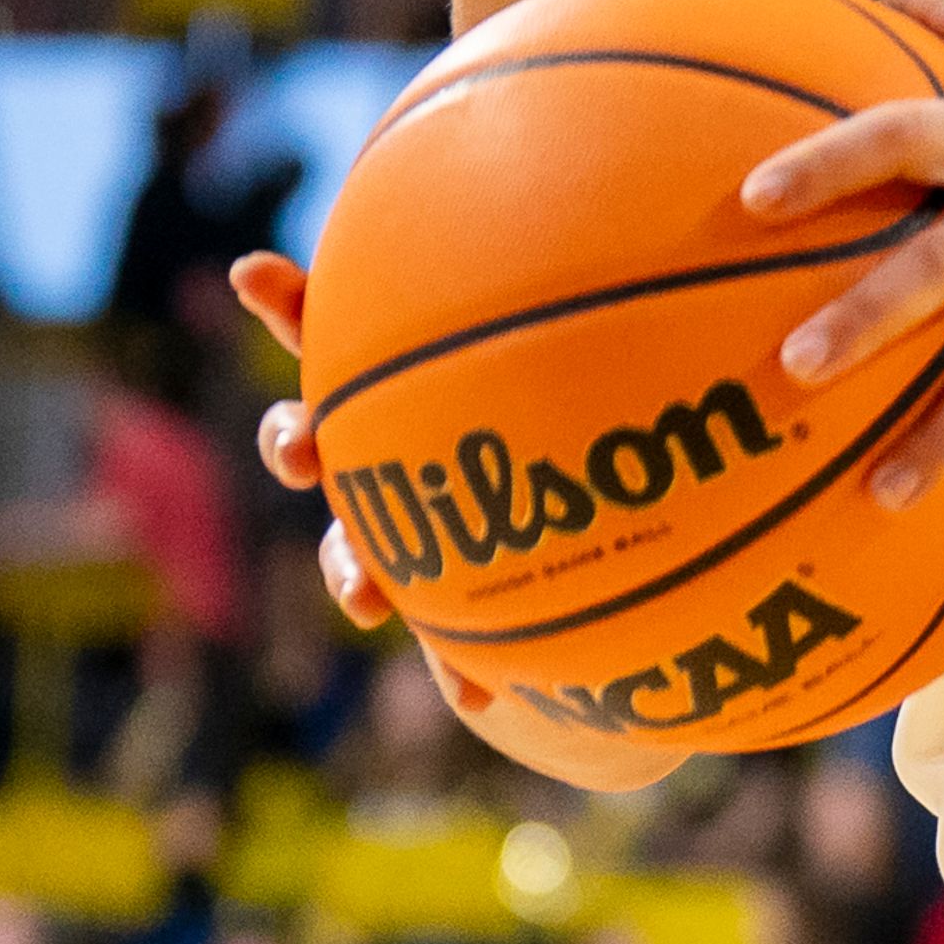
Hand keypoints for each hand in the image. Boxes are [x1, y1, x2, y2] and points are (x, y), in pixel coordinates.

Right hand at [232, 254, 669, 790]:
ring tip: (364, 594)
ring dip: (346, 569)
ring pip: (347, 548)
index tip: (250, 269)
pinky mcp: (448, 603)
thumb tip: (692, 244)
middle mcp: (395, 451)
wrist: (622, 555)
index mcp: (418, 383)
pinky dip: (456, 667)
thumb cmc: (615, 439)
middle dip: (290, 440)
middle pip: (313, 439)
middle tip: (302, 446)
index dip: (289, 302)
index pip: (345, 332)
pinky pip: (440, 639)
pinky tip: (477, 699)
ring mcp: (408, 529)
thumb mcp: (624, 372)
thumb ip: (634, 321)